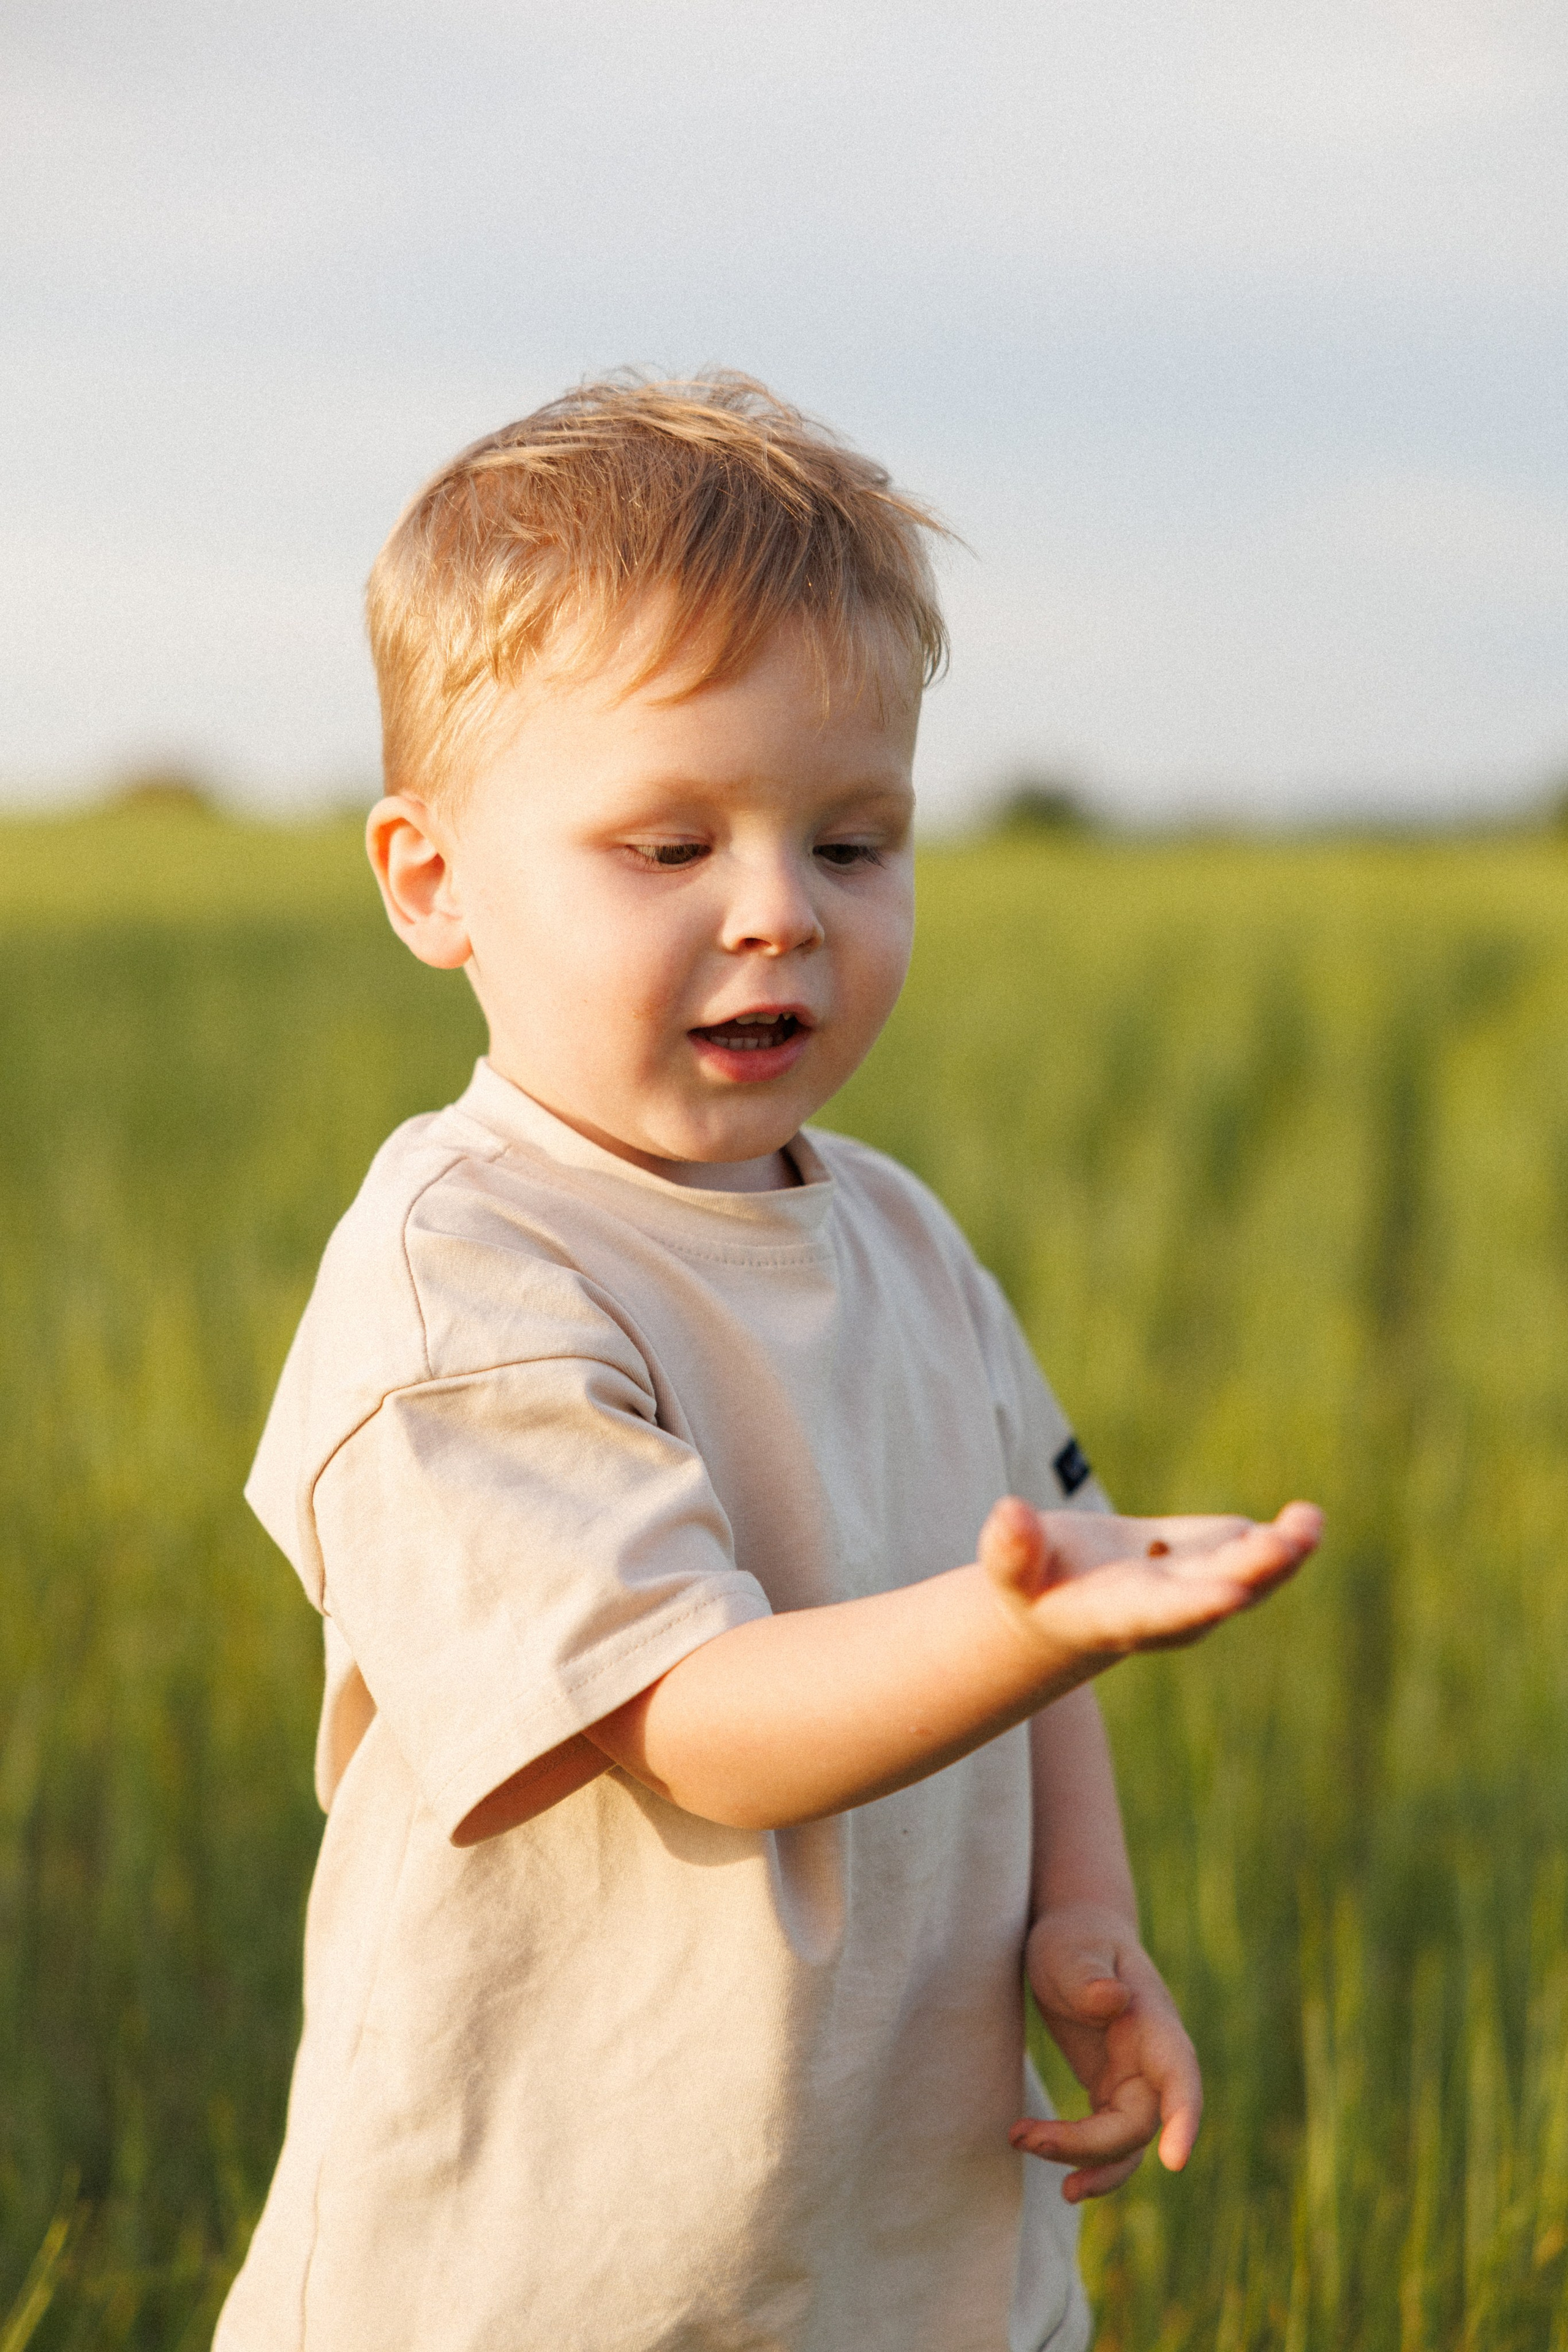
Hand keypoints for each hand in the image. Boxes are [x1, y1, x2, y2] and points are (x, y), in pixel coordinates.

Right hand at [979, 1498, 1321, 1664]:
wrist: (1066, 1599)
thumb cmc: (1030, 1583)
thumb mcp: (1011, 1571)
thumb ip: (1010, 1550)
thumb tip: (1008, 1513)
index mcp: (1123, 1615)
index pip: (1165, 1612)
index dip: (1198, 1604)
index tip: (1233, 1594)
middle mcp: (1172, 1608)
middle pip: (1220, 1590)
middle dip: (1254, 1568)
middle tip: (1286, 1542)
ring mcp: (1200, 1584)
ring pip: (1250, 1572)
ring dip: (1282, 1552)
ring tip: (1309, 1520)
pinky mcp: (1214, 1558)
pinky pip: (1253, 1549)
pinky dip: (1281, 1536)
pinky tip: (1305, 1517)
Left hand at [1010, 1904, 1198, 2200]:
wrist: (1075, 1937)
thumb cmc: (1075, 1937)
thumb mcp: (1072, 1947)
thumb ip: (1088, 1974)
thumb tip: (1109, 1999)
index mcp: (1154, 2023)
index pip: (1180, 2077)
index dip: (1183, 2120)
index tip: (1175, 2162)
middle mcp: (1153, 2061)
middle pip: (1139, 2124)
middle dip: (1089, 2144)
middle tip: (1026, 2137)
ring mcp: (1134, 2081)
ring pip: (1126, 2144)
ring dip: (1087, 2163)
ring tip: (1032, 2157)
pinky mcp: (1111, 2092)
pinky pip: (1108, 2140)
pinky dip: (1084, 2159)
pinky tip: (1049, 2164)